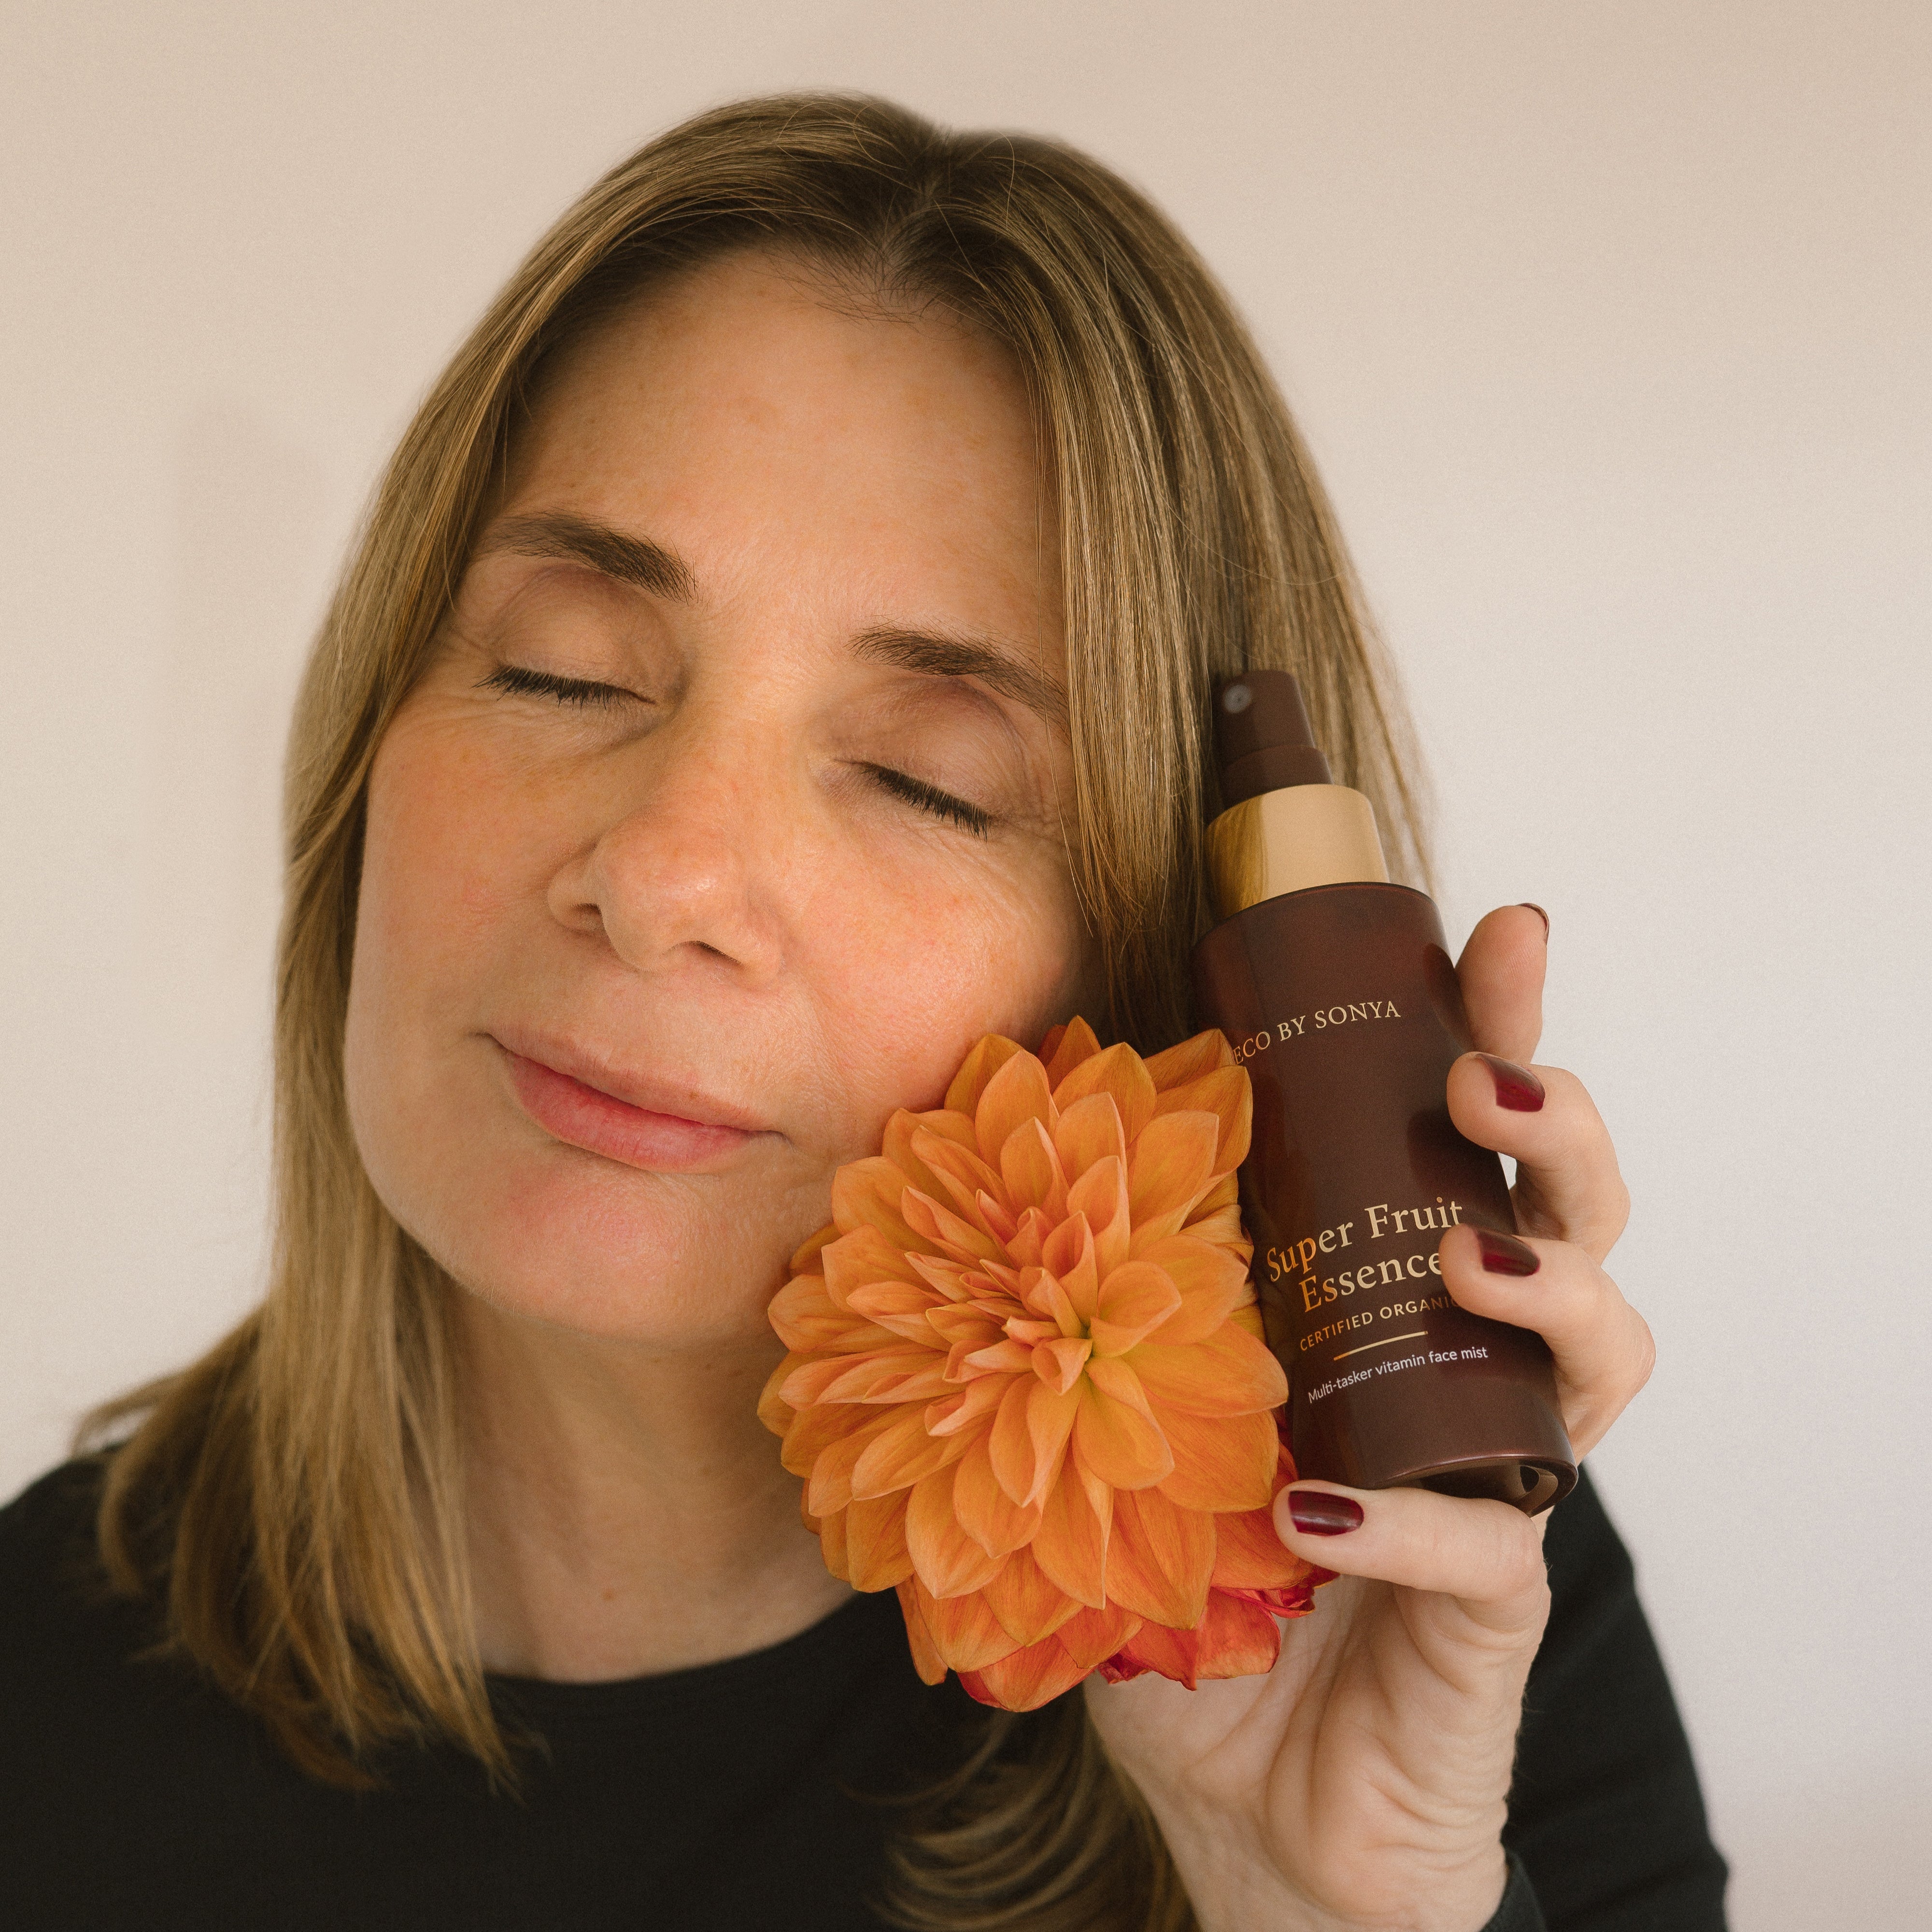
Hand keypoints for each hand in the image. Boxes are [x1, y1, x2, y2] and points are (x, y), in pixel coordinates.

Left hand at [1084, 903, 1653, 1931]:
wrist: (1240, 1797)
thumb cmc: (1186, 1576)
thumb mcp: (1121, 1405)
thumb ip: (1094, 1291)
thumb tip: (992, 1128)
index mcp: (1384, 1292)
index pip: (1459, 1140)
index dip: (1494, 1026)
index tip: (1491, 930)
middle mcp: (1468, 1366)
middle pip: (1573, 1211)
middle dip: (1557, 1121)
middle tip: (1483, 1078)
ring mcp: (1501, 1480)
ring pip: (1603, 1351)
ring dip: (1547, 1283)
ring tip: (1467, 1255)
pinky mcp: (1498, 1607)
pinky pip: (1494, 1549)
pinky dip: (1410, 1523)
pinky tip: (1320, 1508)